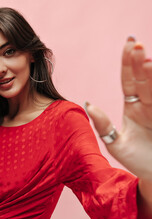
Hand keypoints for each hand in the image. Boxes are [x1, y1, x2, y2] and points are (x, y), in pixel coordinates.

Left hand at [86, 37, 151, 180]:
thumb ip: (103, 124)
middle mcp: (148, 105)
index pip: (130, 80)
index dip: (129, 62)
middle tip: (137, 46)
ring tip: (147, 62)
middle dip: (141, 63)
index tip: (129, 43)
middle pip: (144, 81)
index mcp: (134, 107)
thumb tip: (88, 103)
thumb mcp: (114, 143)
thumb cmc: (136, 160)